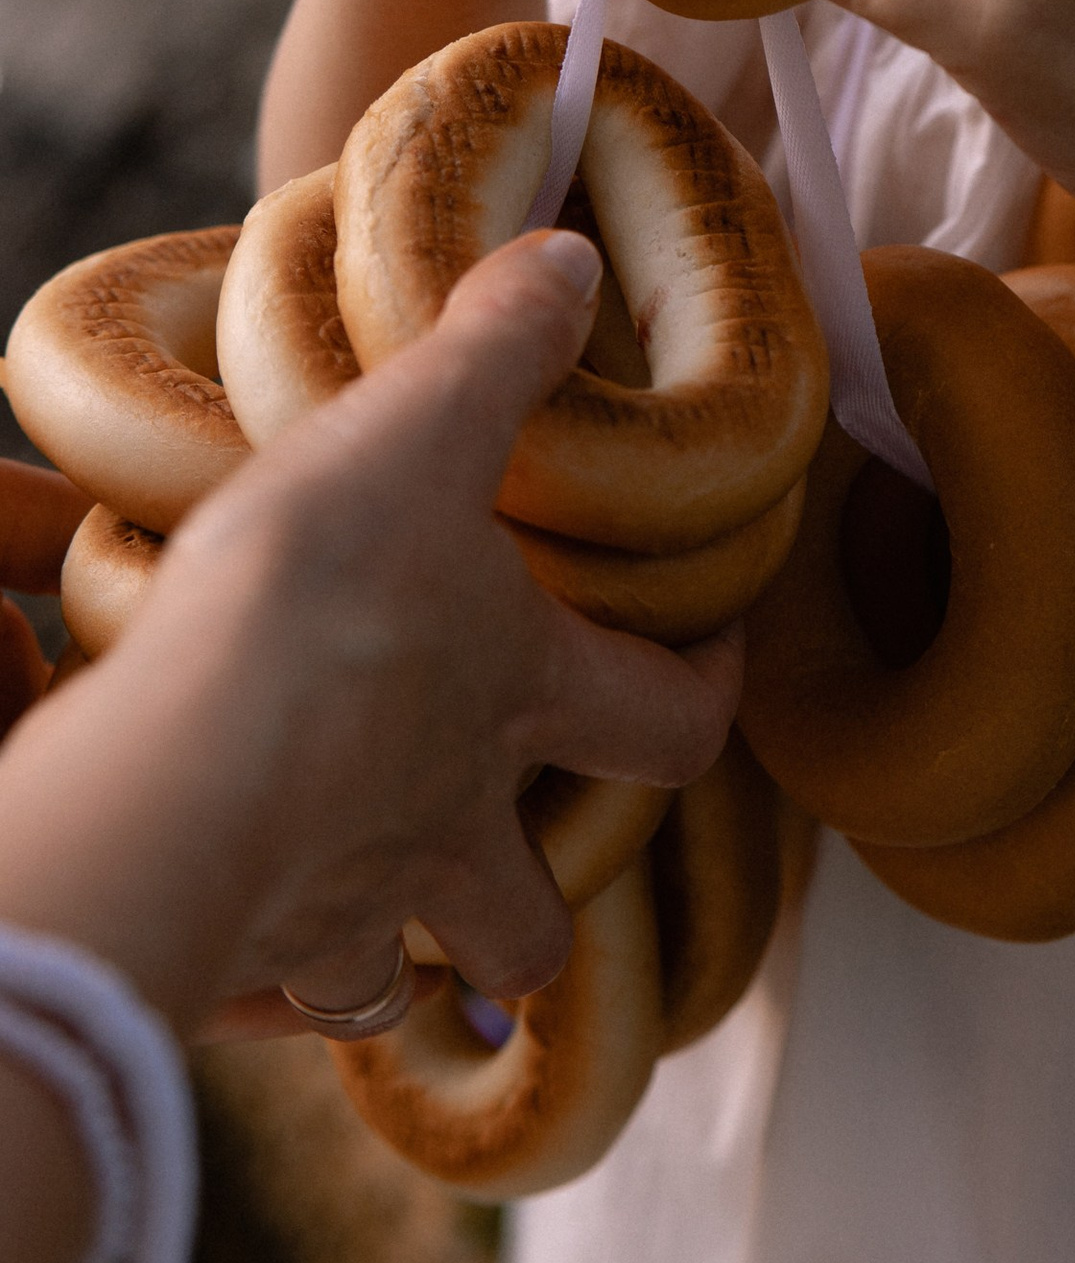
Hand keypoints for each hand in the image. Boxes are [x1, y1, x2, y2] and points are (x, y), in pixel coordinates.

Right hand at [0, 232, 740, 1041]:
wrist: (175, 767)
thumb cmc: (319, 600)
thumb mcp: (417, 427)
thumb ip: (492, 345)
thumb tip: (570, 258)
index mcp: (522, 700)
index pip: (672, 722)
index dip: (705, 697)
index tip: (711, 668)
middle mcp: (450, 832)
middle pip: (533, 926)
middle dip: (530, 911)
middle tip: (507, 864)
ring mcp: (343, 912)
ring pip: (391, 987)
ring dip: (386, 960)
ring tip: (354, 914)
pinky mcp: (233, 956)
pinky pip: (259, 1004)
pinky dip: (254, 983)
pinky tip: (233, 944)